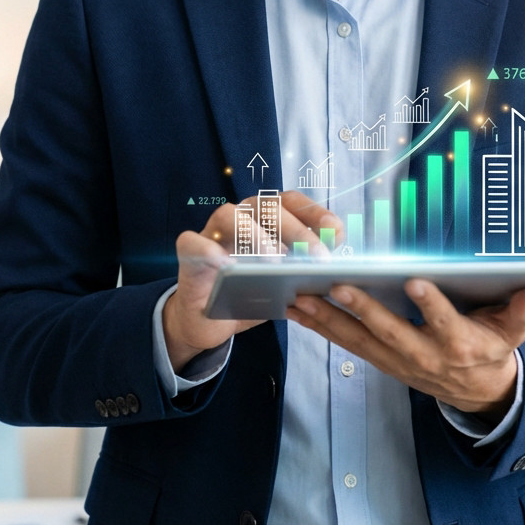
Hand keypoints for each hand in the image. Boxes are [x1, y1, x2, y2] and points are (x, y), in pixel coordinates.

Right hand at [164, 190, 343, 371]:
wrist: (209, 321)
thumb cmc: (250, 295)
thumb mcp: (284, 286)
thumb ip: (305, 274)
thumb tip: (336, 273)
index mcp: (266, 219)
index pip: (291, 202)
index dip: (314, 213)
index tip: (334, 233)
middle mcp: (240, 217)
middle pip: (267, 207)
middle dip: (296, 230)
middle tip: (316, 258)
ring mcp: (212, 232)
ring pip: (230, 214)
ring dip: (256, 235)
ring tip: (274, 261)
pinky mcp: (189, 252)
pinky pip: (193, 241)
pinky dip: (209, 250)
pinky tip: (227, 267)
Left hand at [286, 280, 524, 417]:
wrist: (479, 393)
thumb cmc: (494, 349)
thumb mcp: (515, 332)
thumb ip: (522, 311)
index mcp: (459, 343)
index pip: (444, 322)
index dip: (431, 304)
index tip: (415, 282)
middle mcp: (424, 355)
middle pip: (391, 332)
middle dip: (363, 310)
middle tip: (338, 287)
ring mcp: (399, 361)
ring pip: (361, 340)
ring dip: (329, 320)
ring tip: (301, 299)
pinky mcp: (383, 361)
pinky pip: (349, 346)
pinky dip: (323, 329)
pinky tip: (299, 313)